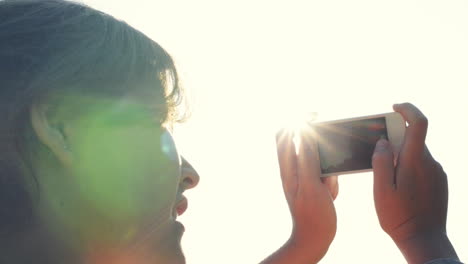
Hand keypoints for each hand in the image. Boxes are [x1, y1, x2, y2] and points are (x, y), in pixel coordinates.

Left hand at [261, 128, 337, 263]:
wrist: (314, 238)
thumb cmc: (312, 214)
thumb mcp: (311, 184)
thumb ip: (308, 158)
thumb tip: (305, 132)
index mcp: (287, 166)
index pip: (284, 132)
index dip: (298, 119)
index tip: (317, 116)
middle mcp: (292, 167)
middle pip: (301, 141)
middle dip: (319, 145)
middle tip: (329, 156)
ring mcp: (302, 175)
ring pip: (317, 157)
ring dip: (327, 167)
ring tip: (327, 188)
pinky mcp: (312, 182)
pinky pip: (325, 171)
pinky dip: (331, 178)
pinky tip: (330, 194)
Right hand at [372, 103, 457, 263]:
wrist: (424, 239)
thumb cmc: (399, 216)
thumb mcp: (382, 190)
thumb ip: (381, 162)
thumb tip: (383, 142)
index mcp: (415, 161)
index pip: (419, 123)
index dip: (407, 110)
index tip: (394, 108)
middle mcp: (430, 163)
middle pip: (414, 139)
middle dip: (395, 139)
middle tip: (378, 151)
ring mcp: (437, 172)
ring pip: (417, 153)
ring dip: (402, 156)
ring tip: (387, 176)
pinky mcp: (439, 182)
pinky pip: (423, 165)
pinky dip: (409, 166)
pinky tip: (400, 185)